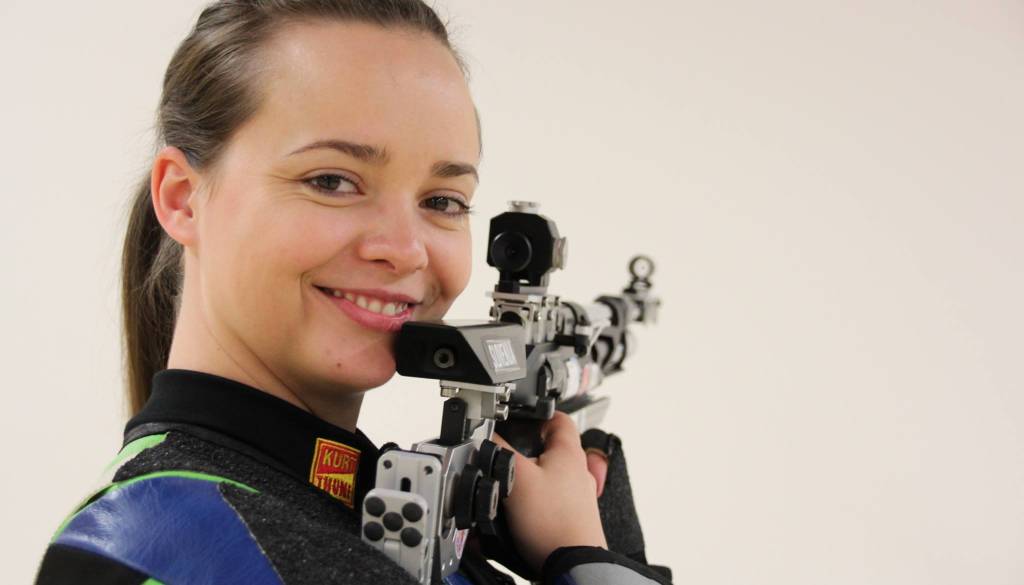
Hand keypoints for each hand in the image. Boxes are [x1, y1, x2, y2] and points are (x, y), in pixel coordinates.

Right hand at [492, 412, 607, 571]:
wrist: (571, 563)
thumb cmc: (553, 523)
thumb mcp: (516, 478)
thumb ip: (500, 452)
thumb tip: (487, 434)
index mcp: (569, 454)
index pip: (558, 418)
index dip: (537, 413)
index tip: (519, 417)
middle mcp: (576, 473)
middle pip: (549, 449)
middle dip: (524, 450)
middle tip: (505, 453)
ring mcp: (576, 497)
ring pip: (546, 477)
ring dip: (525, 480)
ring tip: (506, 486)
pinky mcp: (569, 517)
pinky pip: (546, 502)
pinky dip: (529, 504)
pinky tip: (513, 515)